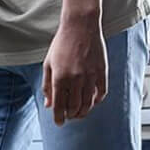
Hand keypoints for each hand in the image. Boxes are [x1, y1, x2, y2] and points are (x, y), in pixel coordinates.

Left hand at [42, 0, 107, 125]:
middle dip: (70, 116)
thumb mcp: (48, 65)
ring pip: (88, 103)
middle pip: (74, 107)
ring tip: (79, 113)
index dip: (59, 118)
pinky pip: (102, 92)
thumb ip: (47, 86)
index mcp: (59, 78)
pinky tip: (92, 102)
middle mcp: (75, 79)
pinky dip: (97, 101)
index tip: (59, 123)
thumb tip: (49, 105)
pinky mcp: (102, 70)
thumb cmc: (61, 45)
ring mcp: (90, 75)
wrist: (80, 26)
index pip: (59, 106)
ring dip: (83, 111)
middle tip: (68, 117)